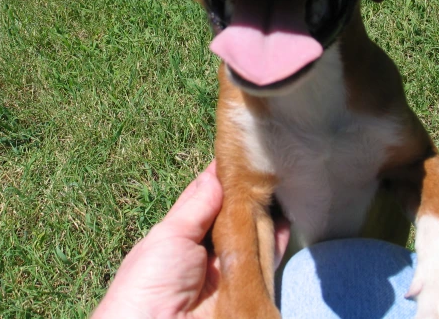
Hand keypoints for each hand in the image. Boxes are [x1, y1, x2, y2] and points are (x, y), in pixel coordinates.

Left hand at [91, 161, 289, 318]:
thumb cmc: (151, 281)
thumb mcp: (169, 235)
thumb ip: (197, 206)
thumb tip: (217, 175)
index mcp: (181, 232)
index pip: (207, 197)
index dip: (223, 176)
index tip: (243, 152)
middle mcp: (207, 248)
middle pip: (234, 213)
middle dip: (249, 192)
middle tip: (269, 165)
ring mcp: (228, 267)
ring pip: (253, 234)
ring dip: (266, 213)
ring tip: (282, 184)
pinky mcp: (248, 287)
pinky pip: (267, 260)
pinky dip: (278, 241)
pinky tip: (287, 219)